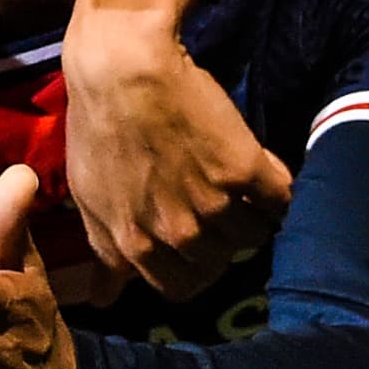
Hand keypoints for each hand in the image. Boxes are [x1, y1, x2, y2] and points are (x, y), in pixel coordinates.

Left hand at [61, 4, 291, 301]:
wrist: (121, 69)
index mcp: (136, 247)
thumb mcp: (88, 196)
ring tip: (231, 178)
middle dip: (219, 238)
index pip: (180, 289)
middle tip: (209, 200)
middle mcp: (178, 235)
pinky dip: (275, 185)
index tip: (189, 241)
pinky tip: (257, 165)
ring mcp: (215, 205)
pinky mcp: (246, 171)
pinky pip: (280, 200)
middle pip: (221, 262)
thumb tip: (107, 299)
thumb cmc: (97, 128)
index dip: (187, 266)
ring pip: (255, 234)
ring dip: (249, 210)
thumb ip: (105, 251)